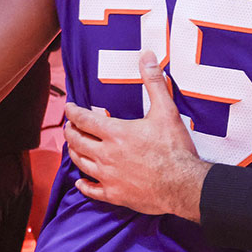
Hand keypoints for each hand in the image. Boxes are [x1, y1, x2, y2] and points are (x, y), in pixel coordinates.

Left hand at [63, 52, 210, 221]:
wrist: (183, 185)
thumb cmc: (175, 148)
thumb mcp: (166, 110)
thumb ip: (153, 82)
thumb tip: (146, 56)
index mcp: (115, 133)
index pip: (84, 120)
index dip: (73, 112)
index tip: (69, 107)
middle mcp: (106, 155)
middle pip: (77, 142)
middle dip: (71, 131)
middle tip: (70, 126)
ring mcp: (108, 177)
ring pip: (80, 164)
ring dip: (74, 153)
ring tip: (74, 147)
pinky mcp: (114, 194)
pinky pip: (90, 190)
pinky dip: (83, 185)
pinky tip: (81, 182)